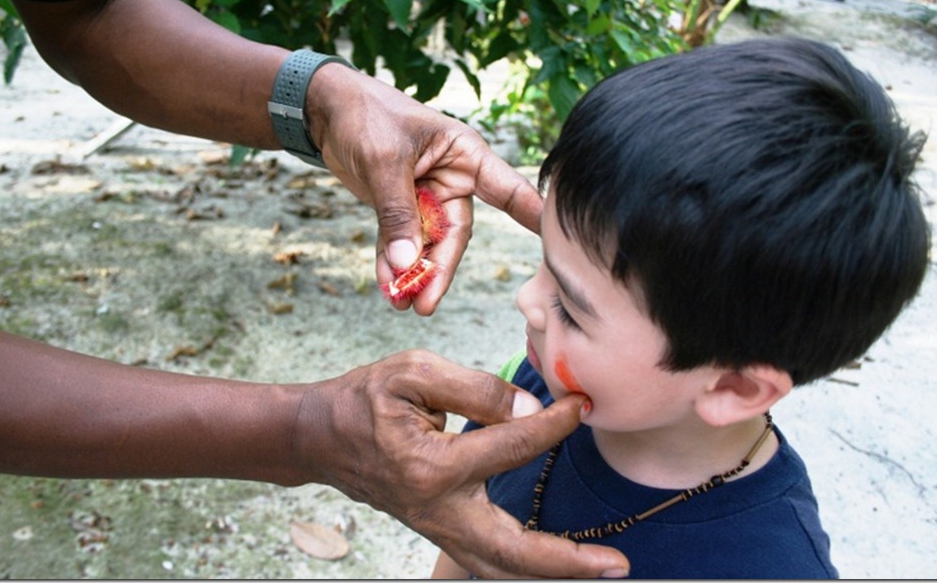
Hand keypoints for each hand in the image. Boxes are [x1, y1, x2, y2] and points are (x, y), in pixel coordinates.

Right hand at [291, 350, 630, 578]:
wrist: (319, 436)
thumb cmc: (365, 398)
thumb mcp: (414, 373)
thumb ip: (476, 389)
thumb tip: (531, 409)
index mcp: (433, 465)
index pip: (512, 445)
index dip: (553, 424)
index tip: (581, 405)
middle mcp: (437, 508)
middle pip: (512, 549)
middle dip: (568, 561)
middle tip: (617, 562)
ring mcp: (435, 527)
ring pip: (498, 566)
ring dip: (550, 571)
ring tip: (599, 568)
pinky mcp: (436, 529)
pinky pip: (483, 559)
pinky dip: (520, 565)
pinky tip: (551, 560)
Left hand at [306, 64, 542, 314]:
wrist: (327, 108)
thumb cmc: (366, 116)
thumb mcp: (383, 161)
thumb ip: (397, 212)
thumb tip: (405, 263)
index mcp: (464, 154)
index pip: (506, 189)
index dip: (530, 215)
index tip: (556, 242)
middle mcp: (452, 178)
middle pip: (455, 234)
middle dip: (439, 270)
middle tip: (425, 303)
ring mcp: (426, 195)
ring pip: (427, 245)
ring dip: (414, 274)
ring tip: (403, 304)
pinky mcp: (400, 206)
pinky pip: (399, 242)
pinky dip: (392, 264)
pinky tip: (386, 287)